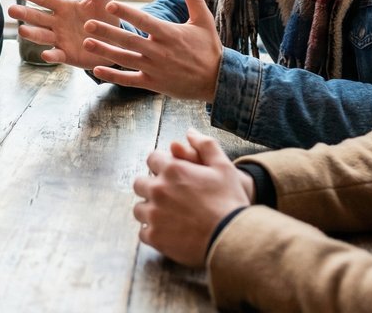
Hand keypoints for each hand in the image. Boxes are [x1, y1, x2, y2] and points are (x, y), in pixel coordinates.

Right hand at [8, 0, 120, 68]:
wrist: (116, 42)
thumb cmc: (106, 17)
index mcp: (63, 6)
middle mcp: (58, 23)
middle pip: (37, 17)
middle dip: (25, 14)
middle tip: (11, 10)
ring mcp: (60, 39)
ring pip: (42, 36)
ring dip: (32, 34)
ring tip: (22, 31)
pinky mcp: (68, 55)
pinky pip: (57, 55)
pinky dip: (51, 56)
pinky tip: (45, 55)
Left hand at [83, 0, 221, 100]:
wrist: (217, 81)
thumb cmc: (209, 48)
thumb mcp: (204, 21)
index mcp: (170, 34)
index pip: (144, 21)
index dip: (126, 13)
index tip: (109, 4)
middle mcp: (159, 52)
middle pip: (129, 40)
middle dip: (107, 31)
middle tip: (87, 24)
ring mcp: (155, 69)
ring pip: (125, 59)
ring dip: (104, 51)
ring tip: (86, 43)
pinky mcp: (153, 83)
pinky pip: (129, 80)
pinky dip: (113, 76)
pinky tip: (96, 70)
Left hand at [133, 129, 251, 266]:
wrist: (233, 238)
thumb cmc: (230, 201)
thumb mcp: (224, 167)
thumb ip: (205, 145)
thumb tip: (190, 132)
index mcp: (172, 170)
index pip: (152, 159)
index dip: (162, 165)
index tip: (171, 175)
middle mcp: (158, 190)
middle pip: (140, 183)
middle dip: (152, 187)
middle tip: (169, 197)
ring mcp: (153, 214)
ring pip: (139, 209)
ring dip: (150, 210)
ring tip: (168, 216)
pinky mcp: (154, 237)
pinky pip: (143, 232)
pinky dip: (153, 233)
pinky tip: (168, 233)